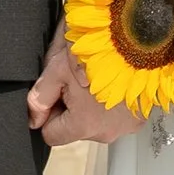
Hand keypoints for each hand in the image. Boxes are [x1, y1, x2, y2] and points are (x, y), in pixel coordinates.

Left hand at [27, 22, 142, 148]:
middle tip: (77, 80)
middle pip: (75, 129)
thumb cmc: (98, 51)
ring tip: (97, 78)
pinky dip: (111, 104)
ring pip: (96, 123)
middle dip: (71, 108)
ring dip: (92, 106)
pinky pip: (116, 117)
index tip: (56, 93)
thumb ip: (41, 96)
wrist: (139, 39)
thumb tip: (34, 118)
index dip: (49, 113)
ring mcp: (125, 128)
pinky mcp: (139, 120)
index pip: (51, 135)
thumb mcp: (58, 68)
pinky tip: (113, 83)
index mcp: (83, 125)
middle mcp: (106, 133)